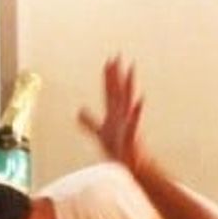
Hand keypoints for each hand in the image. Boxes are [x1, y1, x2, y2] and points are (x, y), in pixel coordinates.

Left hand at [77, 56, 147, 174]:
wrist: (129, 162)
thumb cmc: (117, 147)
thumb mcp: (100, 132)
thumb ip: (89, 121)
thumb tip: (78, 112)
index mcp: (115, 112)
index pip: (110, 91)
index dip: (109, 77)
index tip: (108, 61)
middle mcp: (122, 114)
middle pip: (118, 90)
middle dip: (117, 74)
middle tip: (117, 56)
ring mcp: (128, 122)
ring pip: (128, 100)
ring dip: (129, 84)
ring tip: (131, 70)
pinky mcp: (131, 134)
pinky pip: (134, 121)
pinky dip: (137, 111)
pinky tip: (139, 100)